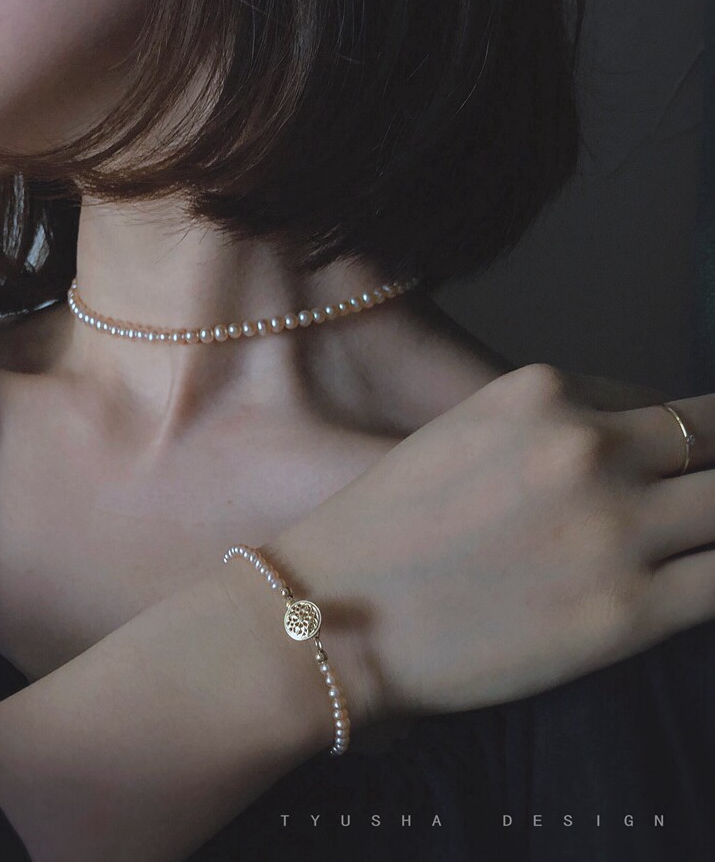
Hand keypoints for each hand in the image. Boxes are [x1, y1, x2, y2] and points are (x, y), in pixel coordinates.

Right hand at [261, 363, 713, 725]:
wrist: (334, 614)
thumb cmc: (380, 531)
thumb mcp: (458, 443)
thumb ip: (540, 436)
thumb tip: (612, 456)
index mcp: (537, 396)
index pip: (660, 406)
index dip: (688, 439)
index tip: (692, 461)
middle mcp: (583, 446)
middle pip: (705, 443)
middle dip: (709, 470)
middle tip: (697, 500)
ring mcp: (611, 528)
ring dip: (712, 524)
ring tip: (694, 541)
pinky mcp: (626, 612)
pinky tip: (697, 578)